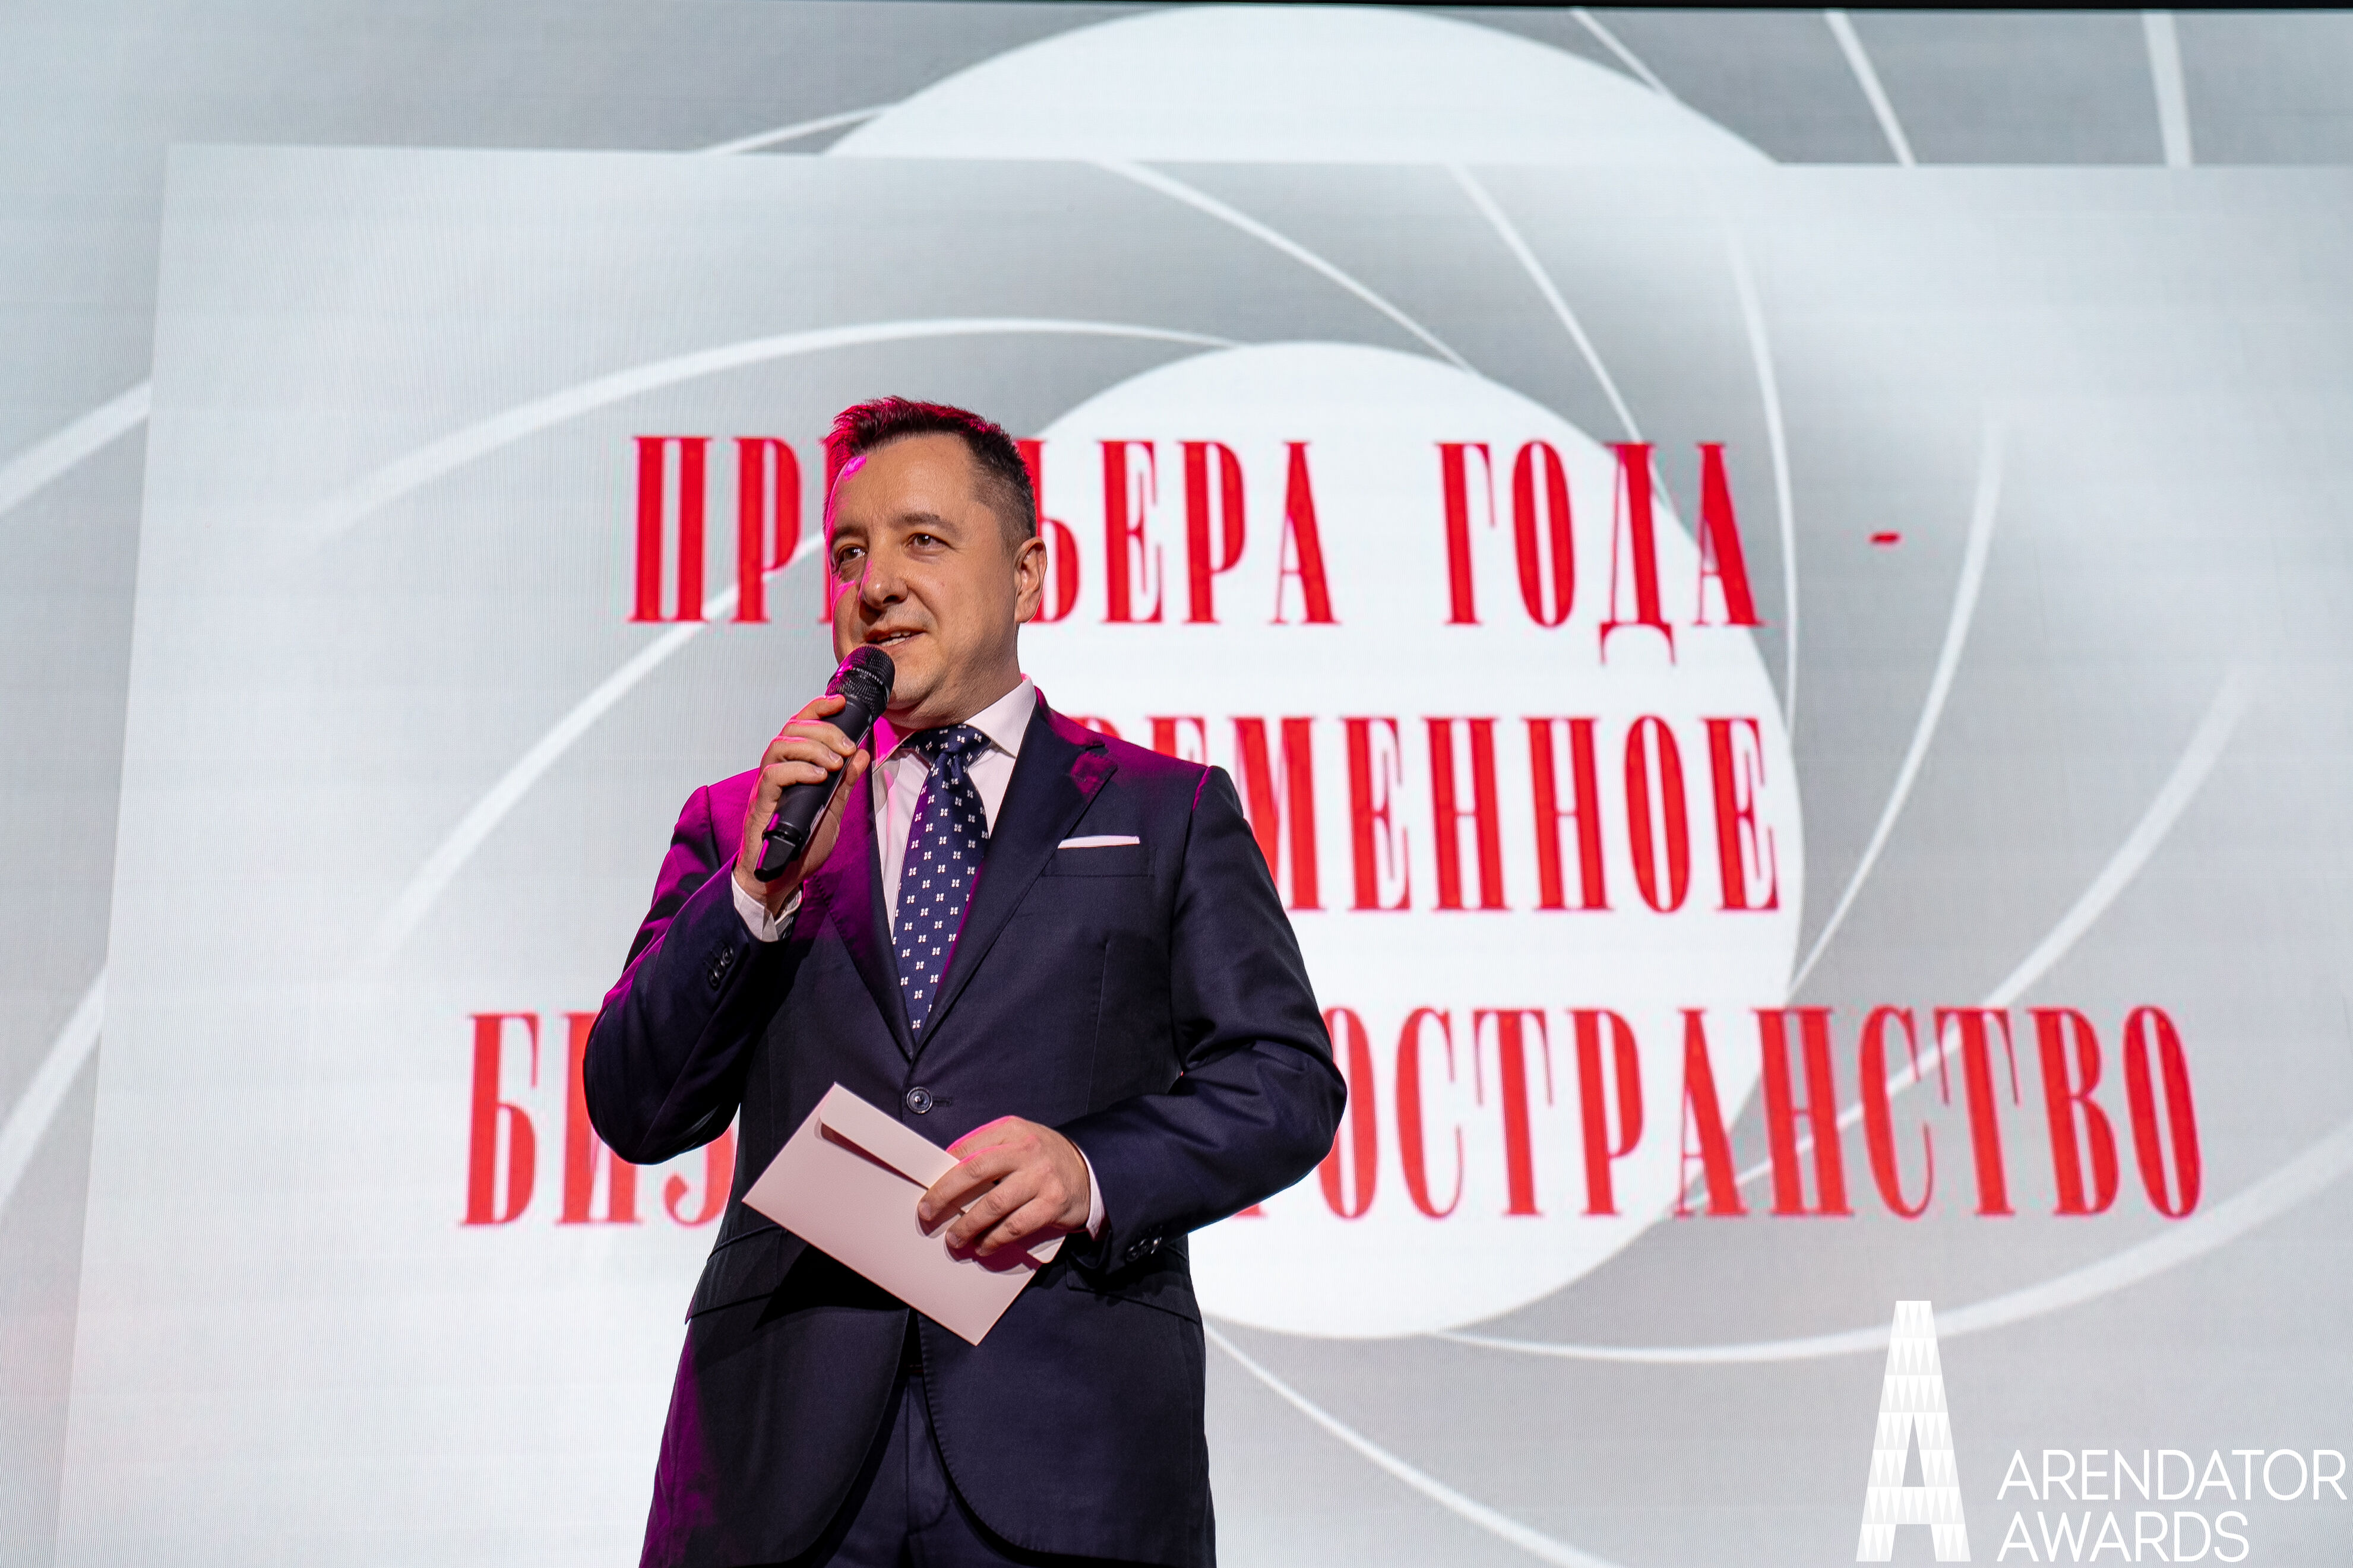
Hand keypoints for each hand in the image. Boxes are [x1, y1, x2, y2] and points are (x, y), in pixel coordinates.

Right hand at [733, 692, 870, 913]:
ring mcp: (766, 786)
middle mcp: (775, 770)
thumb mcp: (832, 809)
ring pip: (780, 746)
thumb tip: (862, 754)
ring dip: (813, 748)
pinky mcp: (761, 804)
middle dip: (824, 730)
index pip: (800, 726)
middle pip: (792, 729)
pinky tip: (820, 777)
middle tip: (849, 746)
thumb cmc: (802, 844)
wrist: (780, 879)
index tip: (841, 702)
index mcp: (792, 767)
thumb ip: (846, 783)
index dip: (819, 709)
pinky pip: (774, 775)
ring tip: (836, 762)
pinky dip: (799, 770)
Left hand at [919, 1117, 1090, 1258]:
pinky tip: (983, 1246)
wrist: (1090, 1169)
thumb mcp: (1018, 1140)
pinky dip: (994, 1240)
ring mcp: (1040, 1177)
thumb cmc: (1043, 1158)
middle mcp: (1026, 1150)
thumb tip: (947, 1175)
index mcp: (1012, 1130)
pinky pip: (1015, 1227)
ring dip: (968, 1226)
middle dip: (945, 1196)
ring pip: (993, 1205)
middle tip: (927, 1213)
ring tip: (954, 1239)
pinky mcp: (1052, 1204)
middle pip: (974, 1173)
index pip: (968, 1148)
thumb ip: (988, 1151)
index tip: (927, 1190)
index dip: (944, 1171)